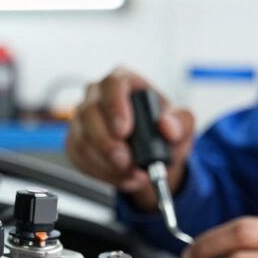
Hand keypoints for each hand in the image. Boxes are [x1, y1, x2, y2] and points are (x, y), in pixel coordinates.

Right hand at [66, 68, 194, 210]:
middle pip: (90, 113)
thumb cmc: (163, 132)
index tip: (124, 131)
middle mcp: (97, 96)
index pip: (113, 84)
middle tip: (126, 162)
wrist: (151, 157)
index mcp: (124, 81)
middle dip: (108, 144)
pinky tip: (119, 176)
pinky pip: (78, 157)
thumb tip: (166, 125)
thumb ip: (181, 123)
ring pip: (82, 138)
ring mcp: (82, 118)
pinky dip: (100, 172)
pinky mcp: (75, 141)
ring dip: (106, 163)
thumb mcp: (182, 125)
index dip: (115, 106)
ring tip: (131, 174)